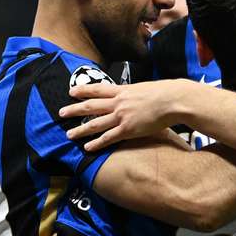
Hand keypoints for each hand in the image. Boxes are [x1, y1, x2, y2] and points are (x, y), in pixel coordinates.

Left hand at [60, 80, 179, 150]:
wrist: (173, 100)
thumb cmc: (164, 93)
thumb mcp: (145, 88)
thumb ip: (135, 93)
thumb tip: (134, 95)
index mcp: (123, 90)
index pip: (98, 89)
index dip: (83, 90)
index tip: (71, 92)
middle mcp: (119, 103)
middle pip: (91, 106)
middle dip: (74, 109)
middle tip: (61, 113)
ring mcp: (122, 116)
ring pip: (95, 123)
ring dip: (80, 130)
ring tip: (69, 134)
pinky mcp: (128, 130)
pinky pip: (108, 138)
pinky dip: (96, 143)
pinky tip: (87, 147)